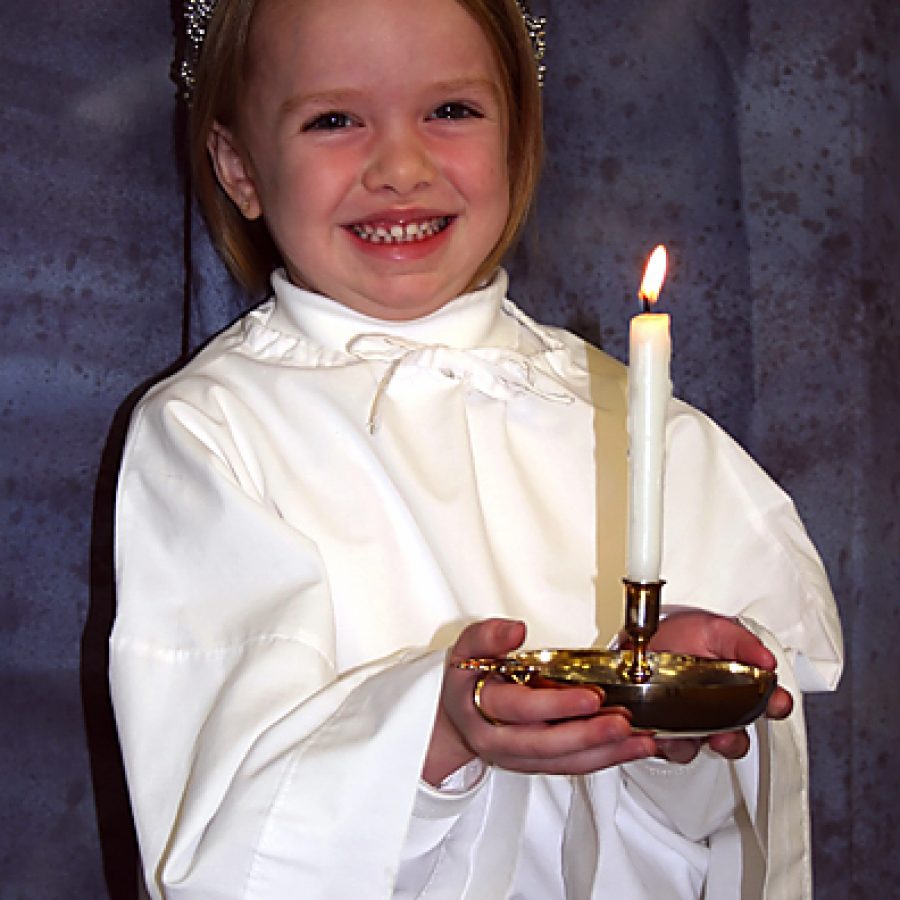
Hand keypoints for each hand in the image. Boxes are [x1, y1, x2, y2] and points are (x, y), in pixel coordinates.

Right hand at [422, 618, 656, 785]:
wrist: (456, 719)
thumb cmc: (466, 680)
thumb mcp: (468, 648)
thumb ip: (488, 635)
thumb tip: (515, 630)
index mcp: (479, 708)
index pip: (519, 709)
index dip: (555, 704)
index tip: (590, 696)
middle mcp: (499, 740)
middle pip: (545, 744)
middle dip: (586, 735)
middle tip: (620, 722)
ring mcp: (519, 758)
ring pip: (563, 761)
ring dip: (604, 752)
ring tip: (638, 738)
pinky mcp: (539, 765)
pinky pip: (573, 766)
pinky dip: (606, 758)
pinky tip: (632, 746)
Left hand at [648, 611, 792, 763]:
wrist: (645, 644)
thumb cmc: (682, 637)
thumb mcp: (714, 630)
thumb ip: (741, 643)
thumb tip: (767, 660)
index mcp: (739, 687)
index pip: (768, 703)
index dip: (777, 704)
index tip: (776, 703)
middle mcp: (720, 711)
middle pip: (737, 738)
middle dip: (734, 741)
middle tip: (726, 735)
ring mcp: (695, 724)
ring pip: (703, 748)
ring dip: (693, 747)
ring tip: (688, 735)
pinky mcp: (669, 733)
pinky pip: (673, 749)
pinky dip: (669, 745)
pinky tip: (662, 735)